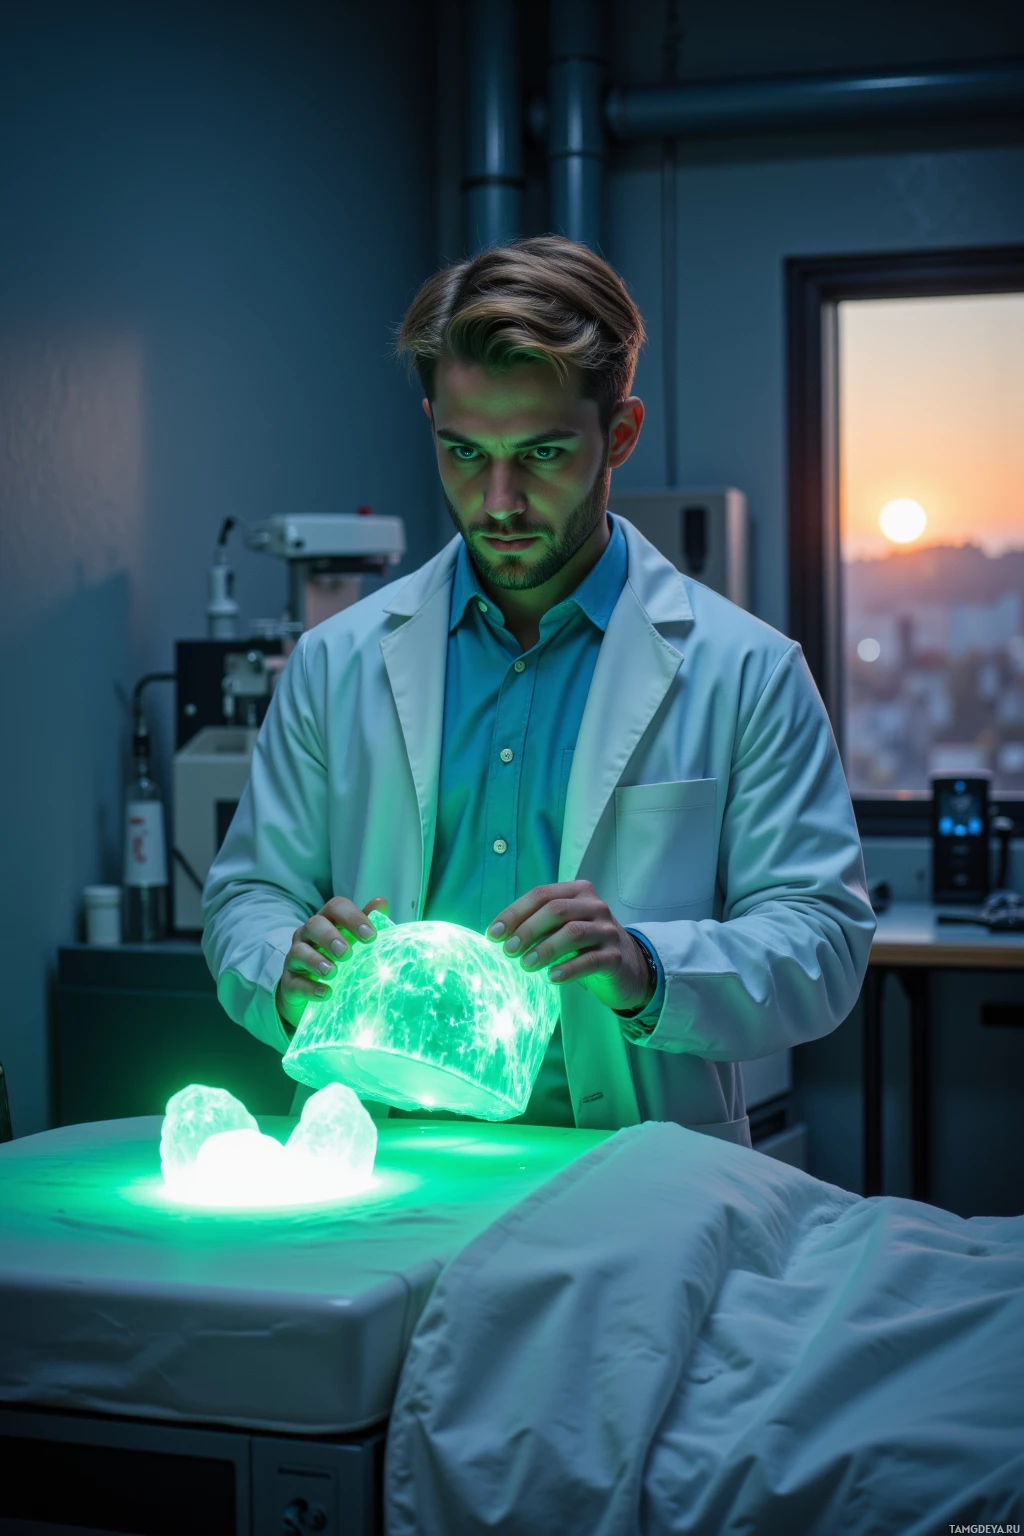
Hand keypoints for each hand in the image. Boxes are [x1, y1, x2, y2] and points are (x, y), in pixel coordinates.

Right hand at [275, 895, 388, 1031]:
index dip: (353, 917)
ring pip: (299, 951)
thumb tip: (380, 903)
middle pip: (314, 925)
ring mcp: (295, 957)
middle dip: (330, 937)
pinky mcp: (290, 981)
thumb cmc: (337, 956)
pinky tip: (325, 993)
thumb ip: (367, 922)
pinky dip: (310, 987)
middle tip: (347, 953)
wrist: (311, 988)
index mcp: (327, 920)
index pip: (336, 907)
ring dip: (316, 961)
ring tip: (333, 972)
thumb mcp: (353, 939)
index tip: (371, 936)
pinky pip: (294, 981)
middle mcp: (308, 934)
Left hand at [486, 880, 653, 1014]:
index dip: (514, 913)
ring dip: (545, 949)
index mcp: (578, 891)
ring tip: (526, 965)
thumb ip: (539, 924)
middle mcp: (595, 906)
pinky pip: (590, 960)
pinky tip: (551, 978)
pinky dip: (567, 969)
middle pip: (556, 910)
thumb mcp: (564, 926)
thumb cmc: (585, 944)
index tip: (493, 934)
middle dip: (527, 929)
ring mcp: (607, 930)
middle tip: (508, 951)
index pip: (541, 894)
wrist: (627, 966)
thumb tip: (499, 935)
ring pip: (573, 932)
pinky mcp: (615, 956)